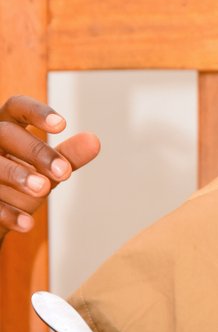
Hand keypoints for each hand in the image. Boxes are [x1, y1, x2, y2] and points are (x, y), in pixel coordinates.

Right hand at [0, 96, 100, 239]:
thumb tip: (94, 141)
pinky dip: (8, 214)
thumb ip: (69, 155)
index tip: (62, 125)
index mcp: (7, 127)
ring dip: (18, 176)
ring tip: (44, 189)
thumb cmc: (21, 178)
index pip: (18, 107)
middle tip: (64, 173)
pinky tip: (27, 223)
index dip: (37, 112)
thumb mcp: (46, 168)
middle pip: (6, 134)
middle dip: (35, 152)